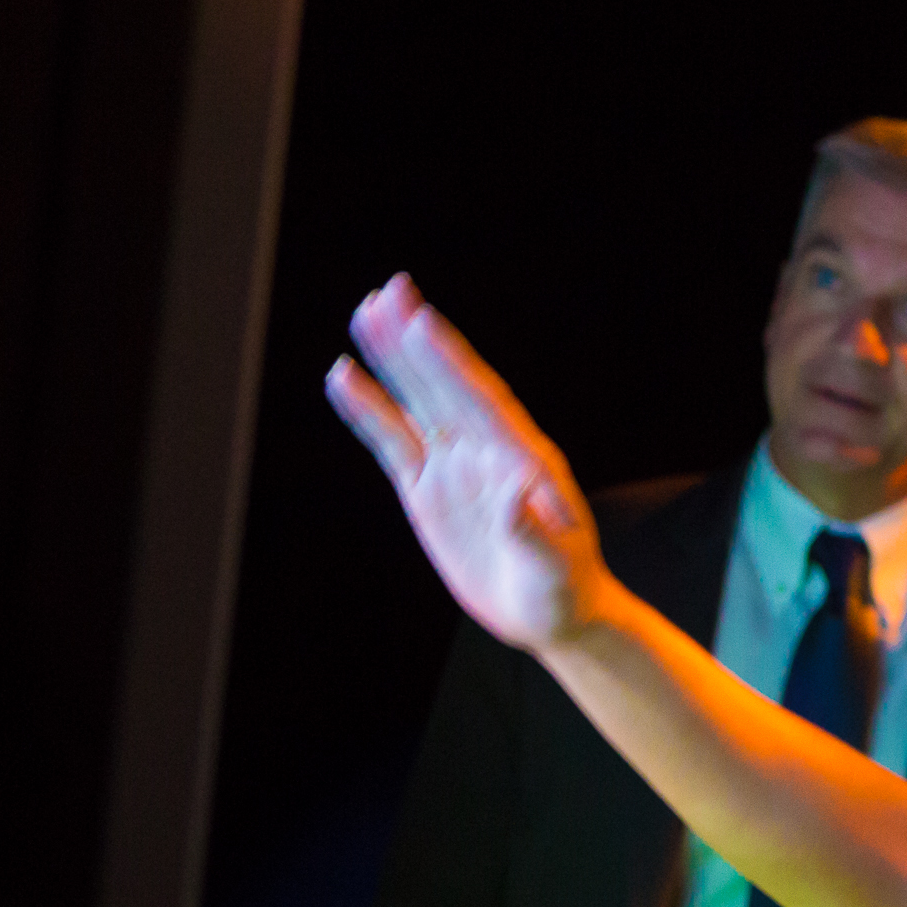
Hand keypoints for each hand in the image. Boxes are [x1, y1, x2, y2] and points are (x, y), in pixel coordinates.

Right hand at [325, 273, 613, 652]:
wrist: (551, 615)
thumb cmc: (563, 589)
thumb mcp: (555, 566)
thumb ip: (533, 529)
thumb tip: (515, 490)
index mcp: (524, 459)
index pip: (482, 401)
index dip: (451, 363)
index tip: (422, 324)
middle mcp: (487, 452)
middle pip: (446, 387)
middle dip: (417, 342)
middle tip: (389, 292)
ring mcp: (455, 467)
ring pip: (417, 403)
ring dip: (391, 360)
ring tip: (364, 311)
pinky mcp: (427, 491)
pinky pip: (392, 443)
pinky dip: (368, 412)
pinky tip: (343, 378)